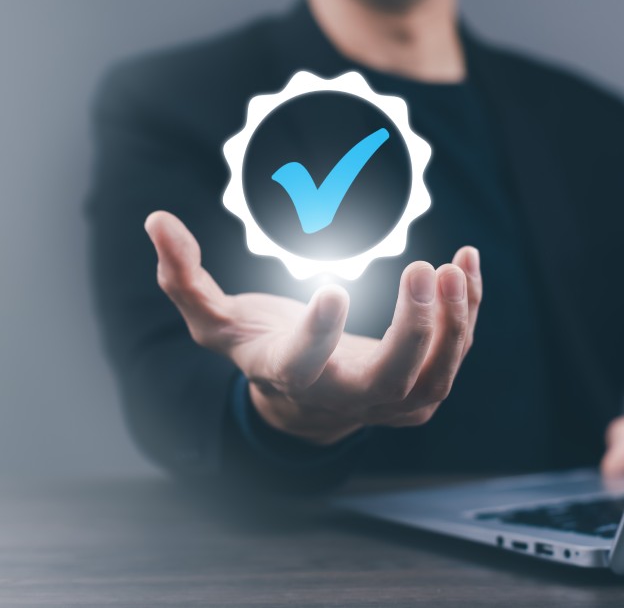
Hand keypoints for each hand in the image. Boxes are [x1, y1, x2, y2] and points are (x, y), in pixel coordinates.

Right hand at [144, 211, 482, 445]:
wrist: (310, 403)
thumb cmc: (261, 349)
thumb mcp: (214, 320)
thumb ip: (182, 276)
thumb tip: (156, 220)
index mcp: (290, 376)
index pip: (302, 367)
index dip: (317, 335)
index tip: (331, 289)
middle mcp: (344, 398)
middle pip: (387, 379)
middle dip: (412, 330)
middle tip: (422, 269)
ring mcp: (390, 400)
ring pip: (435, 375)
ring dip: (452, 323)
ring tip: (454, 266)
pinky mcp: (424, 388)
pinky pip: (455, 353)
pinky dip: (467, 311)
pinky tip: (466, 262)